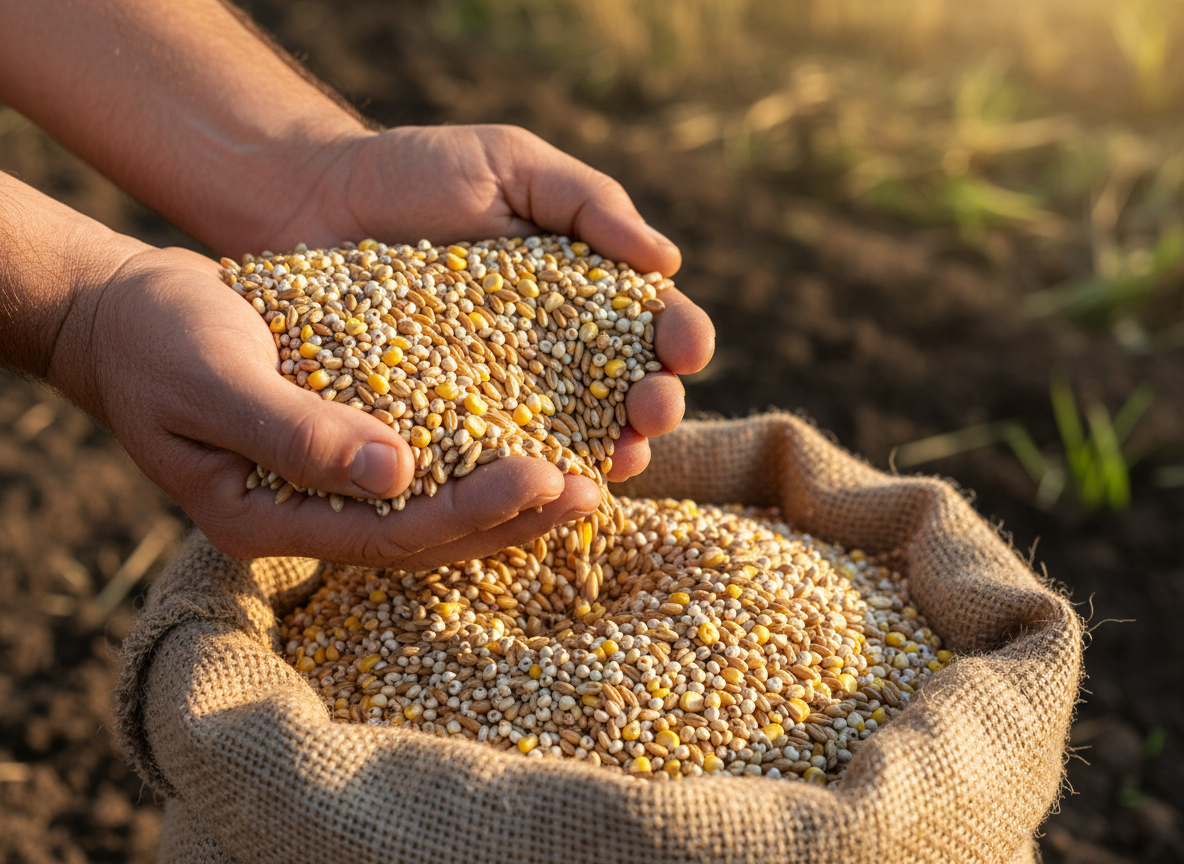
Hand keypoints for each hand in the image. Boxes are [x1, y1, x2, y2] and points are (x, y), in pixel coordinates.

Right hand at [60, 245, 600, 568]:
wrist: (129, 314)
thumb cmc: (158, 338)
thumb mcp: (213, 375)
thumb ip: (296, 430)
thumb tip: (397, 471)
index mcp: (268, 518)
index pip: (388, 536)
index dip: (470, 512)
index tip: (543, 477)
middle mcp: (309, 517)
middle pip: (427, 538)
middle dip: (512, 518)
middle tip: (590, 488)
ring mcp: (330, 490)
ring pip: (436, 510)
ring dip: (512, 498)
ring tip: (589, 473)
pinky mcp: (350, 450)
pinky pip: (429, 468)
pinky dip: (483, 458)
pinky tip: (539, 438)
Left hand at [267, 124, 715, 481]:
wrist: (311, 203)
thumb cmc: (418, 172)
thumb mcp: (512, 164)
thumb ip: (589, 202)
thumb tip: (668, 259)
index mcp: (586, 293)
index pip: (653, 324)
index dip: (681, 338)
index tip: (688, 349)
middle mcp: (556, 353)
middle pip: (626, 392)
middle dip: (655, 406)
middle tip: (652, 410)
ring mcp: (503, 395)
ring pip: (575, 437)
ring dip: (608, 453)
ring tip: (618, 459)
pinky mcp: (447, 425)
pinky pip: (493, 458)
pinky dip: (522, 477)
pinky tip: (542, 485)